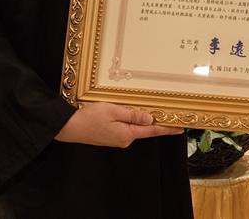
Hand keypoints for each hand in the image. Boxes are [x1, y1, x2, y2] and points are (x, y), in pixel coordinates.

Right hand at [54, 102, 182, 147]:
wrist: (68, 127)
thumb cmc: (89, 117)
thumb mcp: (113, 110)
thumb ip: (133, 114)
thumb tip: (149, 118)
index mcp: (127, 134)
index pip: (152, 130)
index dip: (167, 128)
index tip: (180, 128)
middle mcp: (124, 140)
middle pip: (144, 129)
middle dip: (156, 122)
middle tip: (169, 114)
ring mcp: (116, 139)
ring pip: (134, 128)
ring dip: (142, 120)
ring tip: (151, 110)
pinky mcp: (110, 137)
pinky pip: (126, 128)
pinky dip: (131, 121)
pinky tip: (131, 113)